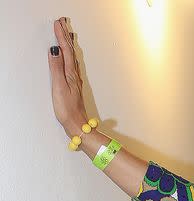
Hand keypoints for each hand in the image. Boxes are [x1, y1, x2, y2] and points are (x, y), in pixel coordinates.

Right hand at [47, 17, 87, 135]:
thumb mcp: (59, 87)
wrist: (77, 124)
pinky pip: (72, 64)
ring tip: (67, 33)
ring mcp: (75, 79)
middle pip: (70, 51)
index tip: (58, 23)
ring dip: (69, 44)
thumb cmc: (67, 109)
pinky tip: (69, 56)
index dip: (61, 36)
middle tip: (62, 22)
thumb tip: (54, 50)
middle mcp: (75, 74)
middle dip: (66, 36)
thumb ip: (56, 68)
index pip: (65, 50)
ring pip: (72, 56)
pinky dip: (70, 55)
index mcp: (70, 73)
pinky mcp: (73, 85)